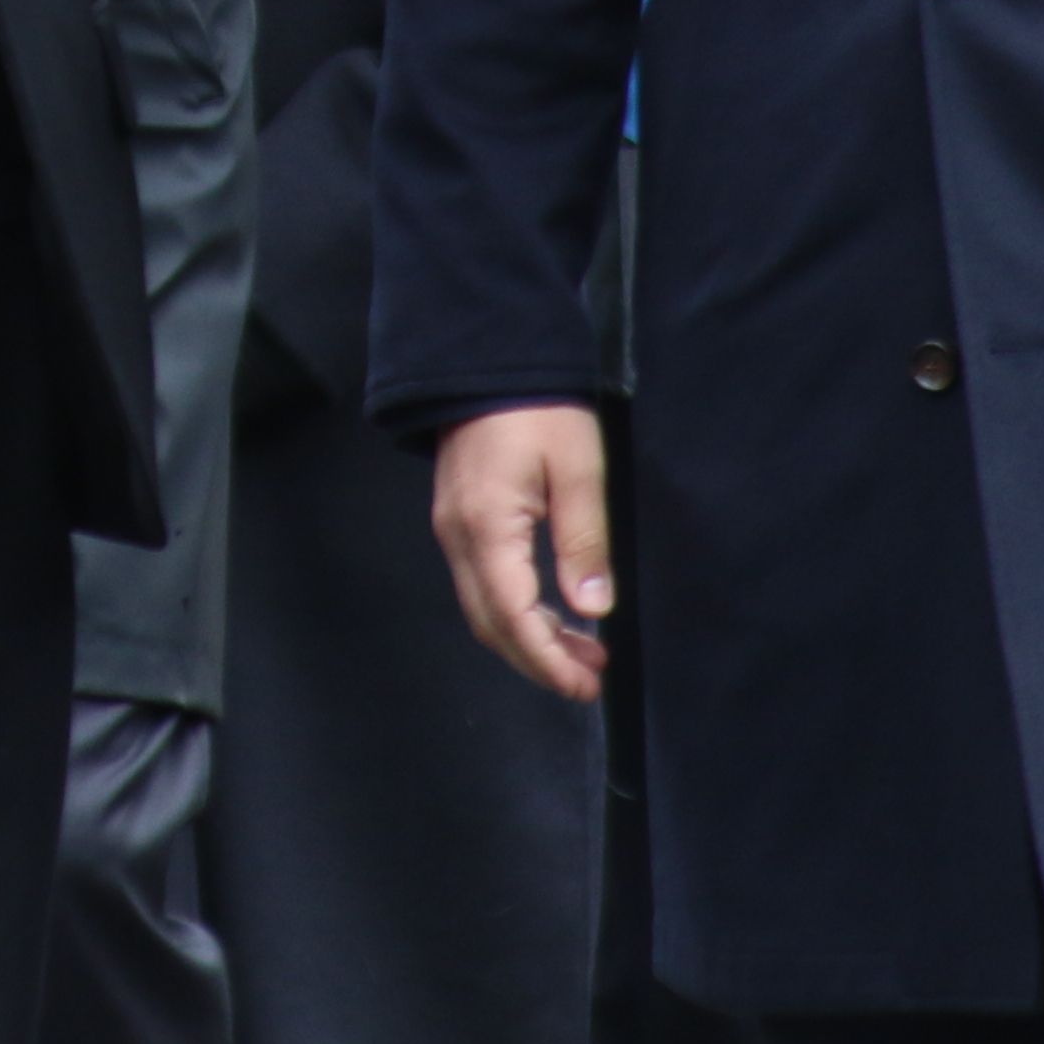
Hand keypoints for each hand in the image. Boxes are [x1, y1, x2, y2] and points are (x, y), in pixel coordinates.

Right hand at [429, 402, 616, 703]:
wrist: (488, 358)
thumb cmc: (539, 409)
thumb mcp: (577, 469)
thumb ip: (584, 541)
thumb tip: (592, 608)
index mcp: (485, 530)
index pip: (513, 619)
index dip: (548, 661)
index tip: (587, 685)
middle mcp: (457, 538)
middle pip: (490, 624)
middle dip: (539, 659)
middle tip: (591, 675)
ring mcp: (451, 530)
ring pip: (483, 608)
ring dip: (529, 638)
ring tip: (582, 649)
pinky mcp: (457, 519)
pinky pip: (481, 584)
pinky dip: (515, 610)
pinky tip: (551, 609)